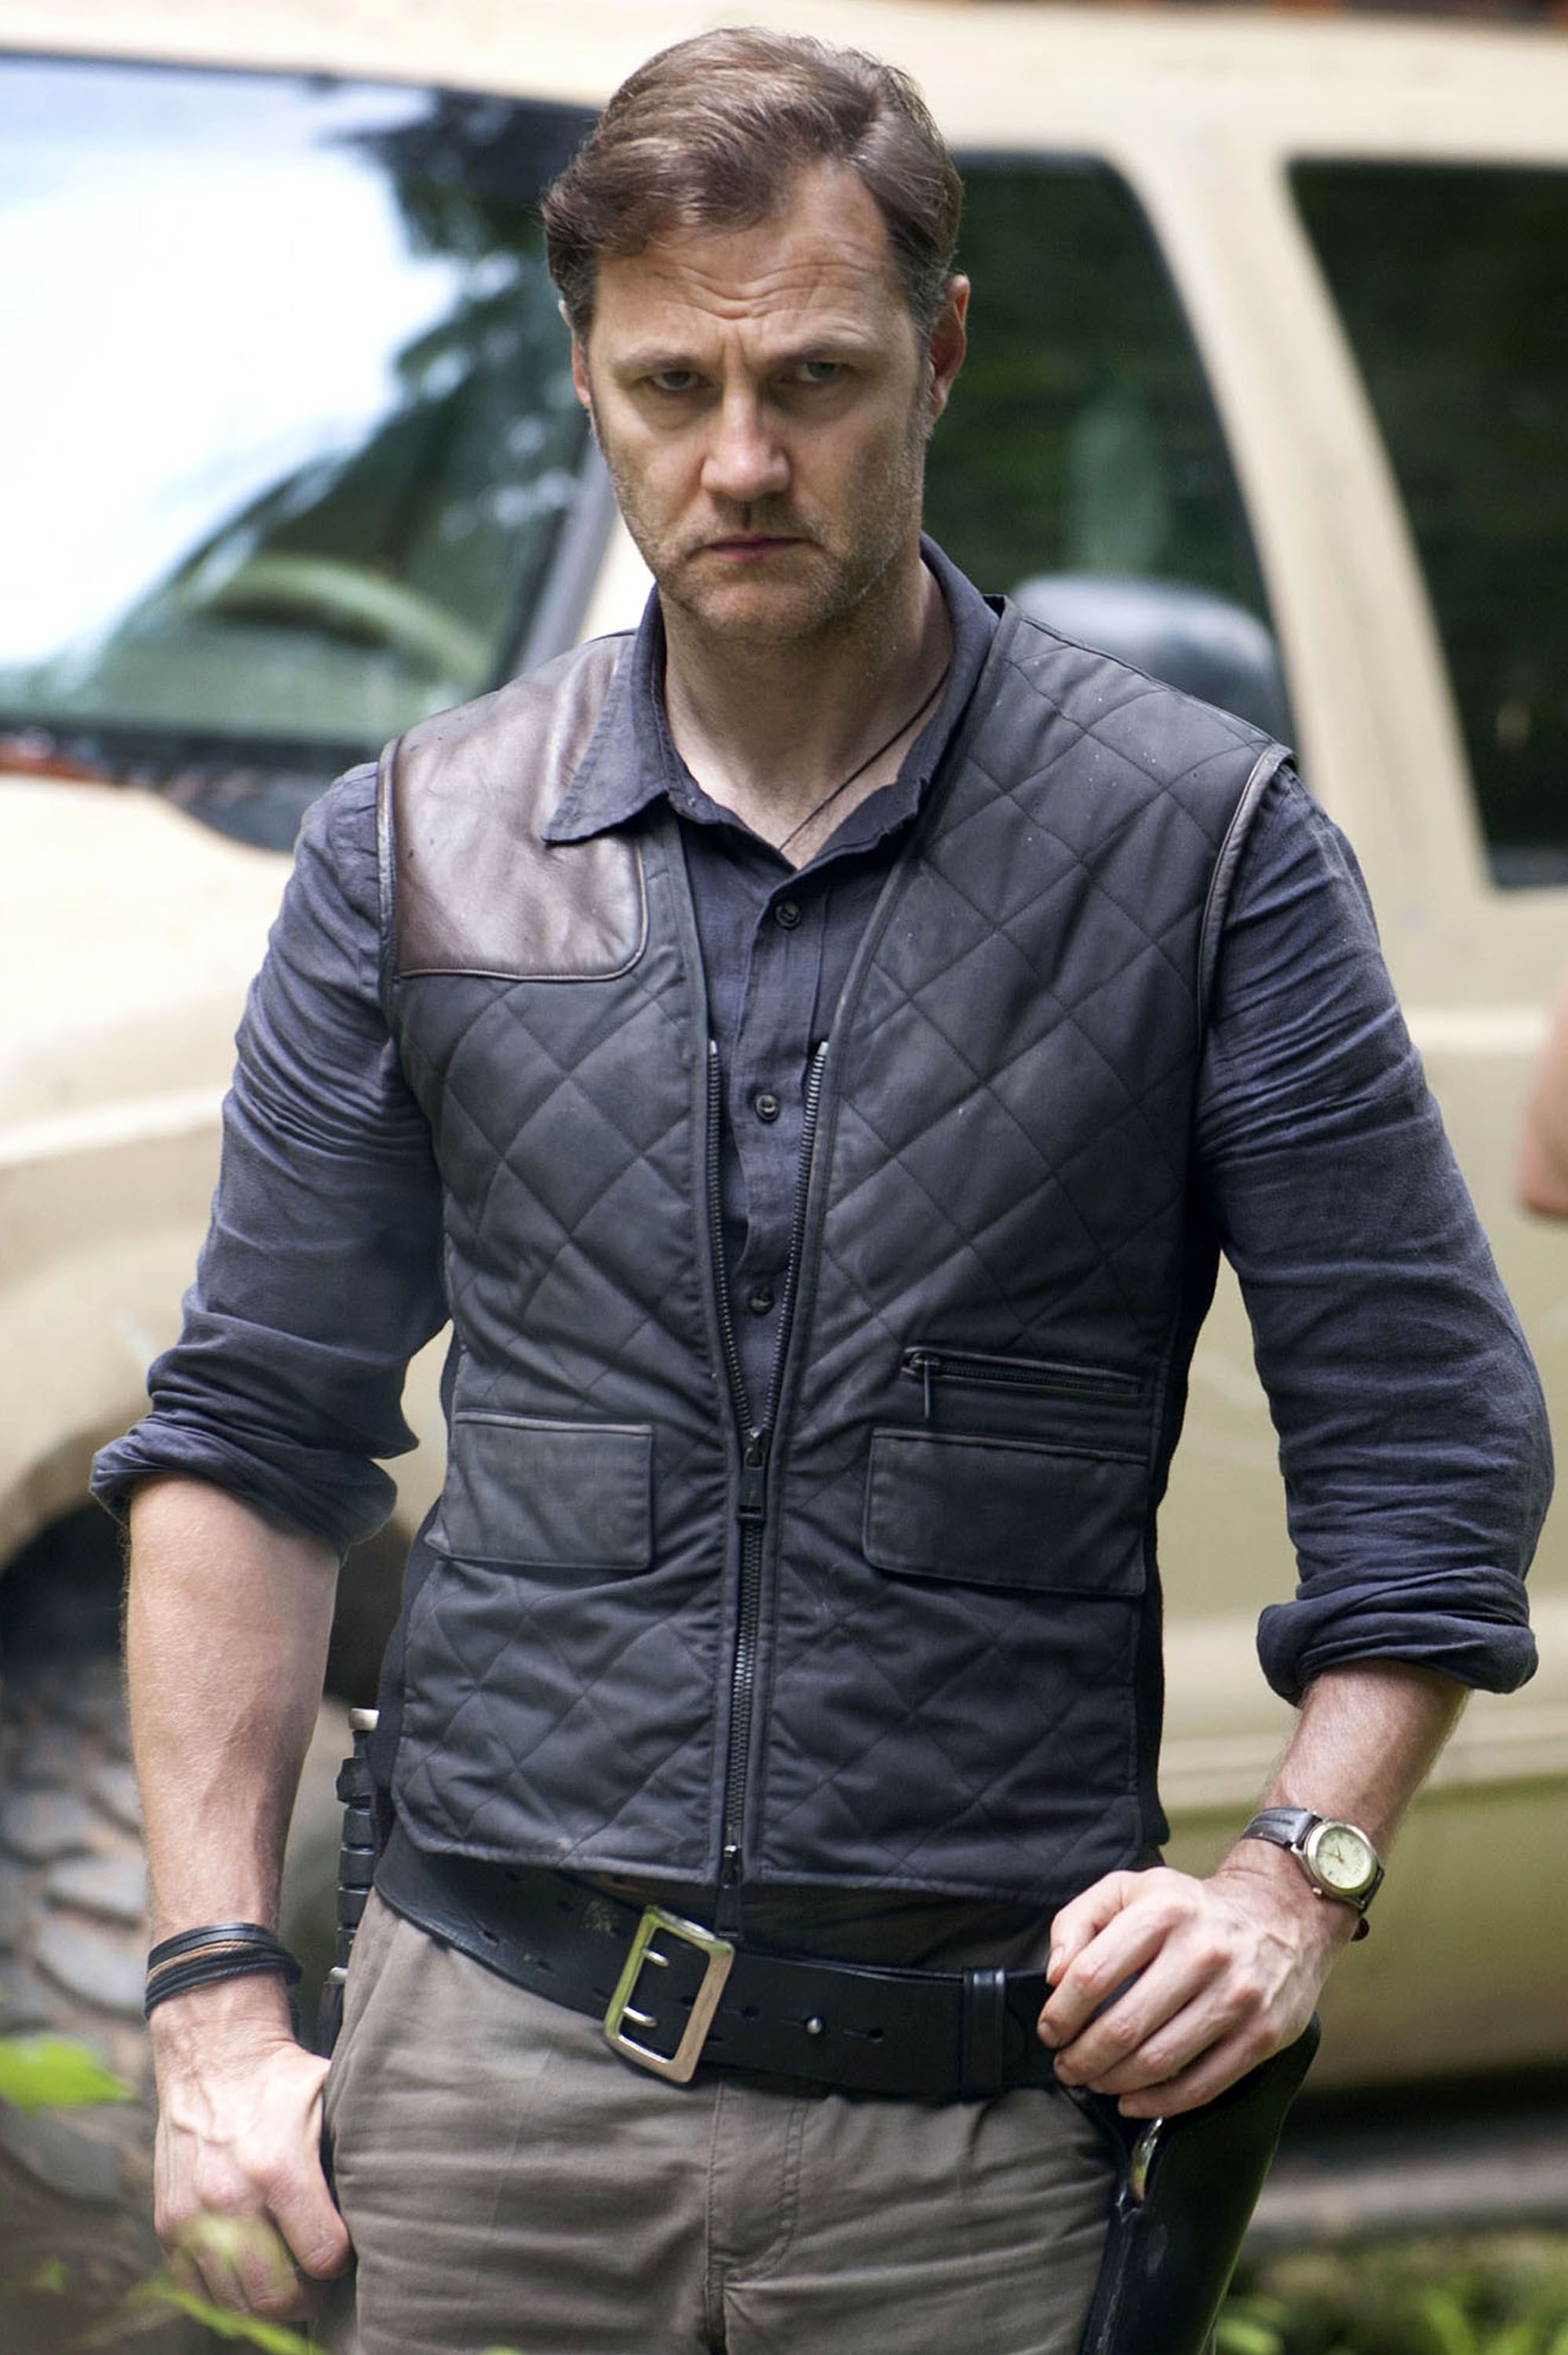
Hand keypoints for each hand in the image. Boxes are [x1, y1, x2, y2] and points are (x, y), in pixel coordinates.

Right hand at [151, 1984, 350, 2320]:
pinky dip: (229, 2296)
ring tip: (290, 2280)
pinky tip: (252, 2275)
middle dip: (310, 2296)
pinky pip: (200, 2294)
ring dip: (270, 2302)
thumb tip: (395, 2197)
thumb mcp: (331, 2097)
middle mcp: (230, 2199)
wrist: (213, 2057)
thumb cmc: (283, 2080)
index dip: (342, 2261)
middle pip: (279, 2296)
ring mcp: (193, 2218)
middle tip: (321, 2277)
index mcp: (278, 2167)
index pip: (323, 2256)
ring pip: (238, 2305)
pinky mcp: (168, 2227)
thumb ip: (357, 2150)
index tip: (346, 2248)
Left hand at [1037, 1855, 1353, 2118]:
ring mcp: (1236, 1996)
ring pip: (1159, 2060)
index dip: (1062, 2012)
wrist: (1281, 1916)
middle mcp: (1202, 1952)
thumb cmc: (1190, 1909)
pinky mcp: (1261, 2034)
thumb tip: (1055, 1975)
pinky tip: (1133, 2099)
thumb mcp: (1130, 1889)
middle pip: (1124, 2025)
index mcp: (1163, 1911)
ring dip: (1114, 2081)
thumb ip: (1079, 1920)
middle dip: (1083, 2057)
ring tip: (1095, 2081)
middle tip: (1067, 2067)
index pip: (1093, 1974)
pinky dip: (1159, 2103)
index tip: (1050, 2030)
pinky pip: (1202, 2084)